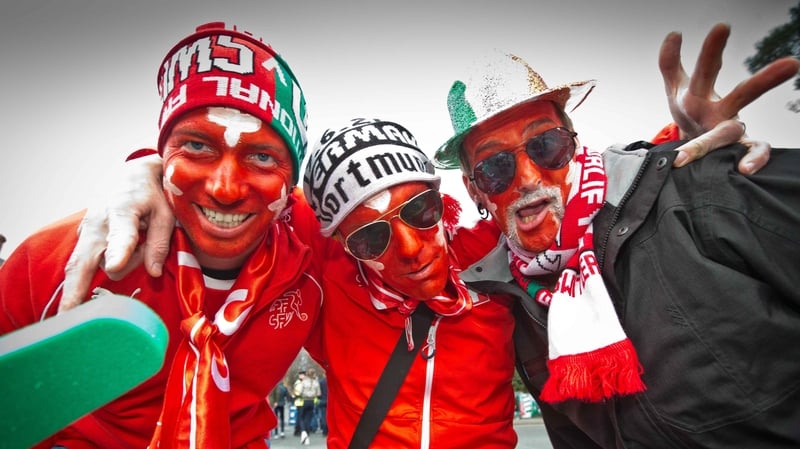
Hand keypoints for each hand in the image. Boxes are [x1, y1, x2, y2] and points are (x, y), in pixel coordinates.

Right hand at [60, 153, 174, 311]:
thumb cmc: (152, 194)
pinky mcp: (84, 236)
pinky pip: (82, 261)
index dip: (119, 251)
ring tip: (131, 257)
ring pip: (82, 265)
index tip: (114, 266)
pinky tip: (94, 282)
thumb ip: (160, 243)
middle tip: (68, 316)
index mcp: (124, 210)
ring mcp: (87, 229)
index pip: (121, 235)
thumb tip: (154, 272)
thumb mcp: (166, 213)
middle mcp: (98, 222)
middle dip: (75, 288)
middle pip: (83, 260)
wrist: (132, 174)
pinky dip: (86, 275)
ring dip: (102, 274)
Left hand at [659, 22, 799, 173]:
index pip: (708, 70)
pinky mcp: (735, 152)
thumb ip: (671, 63)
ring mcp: (730, 132)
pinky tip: (747, 169)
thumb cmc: (690, 113)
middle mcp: (721, 111)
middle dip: (763, 82)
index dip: (713, 50)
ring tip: (720, 141)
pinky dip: (754, 159)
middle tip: (793, 64)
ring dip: (722, 141)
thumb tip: (675, 33)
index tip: (723, 25)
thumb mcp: (677, 88)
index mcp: (702, 95)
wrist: (695, 146)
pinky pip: (751, 154)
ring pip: (734, 131)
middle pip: (743, 94)